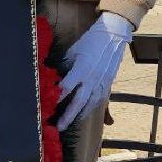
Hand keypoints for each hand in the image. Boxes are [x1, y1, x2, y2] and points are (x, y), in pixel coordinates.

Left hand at [57, 12, 132, 131]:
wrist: (113, 34)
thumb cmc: (90, 41)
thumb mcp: (73, 51)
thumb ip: (64, 66)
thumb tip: (52, 77)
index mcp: (82, 68)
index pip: (67, 87)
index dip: (57, 98)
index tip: (47, 106)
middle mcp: (92, 78)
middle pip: (79, 101)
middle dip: (68, 116)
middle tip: (58, 127)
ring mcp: (102, 81)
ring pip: (91, 104)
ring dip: (80, 115)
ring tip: (70, 123)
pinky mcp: (109, 82)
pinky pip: (100, 99)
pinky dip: (92, 108)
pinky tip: (85, 112)